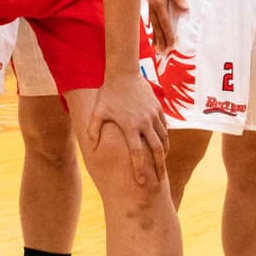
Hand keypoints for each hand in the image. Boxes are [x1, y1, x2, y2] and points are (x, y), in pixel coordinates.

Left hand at [86, 69, 167, 184]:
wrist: (124, 73)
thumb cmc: (108, 94)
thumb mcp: (98, 111)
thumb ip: (93, 129)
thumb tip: (90, 147)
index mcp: (130, 127)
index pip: (137, 154)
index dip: (139, 169)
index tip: (141, 182)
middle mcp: (144, 123)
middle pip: (156, 150)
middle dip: (159, 166)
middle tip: (160, 180)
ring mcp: (153, 115)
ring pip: (164, 139)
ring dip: (164, 153)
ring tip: (162, 163)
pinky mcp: (158, 109)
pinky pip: (165, 127)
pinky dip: (165, 137)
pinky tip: (164, 145)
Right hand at [142, 0, 186, 55]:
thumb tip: (185, 9)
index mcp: (159, 3)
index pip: (165, 22)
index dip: (168, 33)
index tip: (170, 43)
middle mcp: (153, 7)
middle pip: (157, 27)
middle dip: (161, 40)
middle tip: (162, 51)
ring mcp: (149, 6)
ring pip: (153, 25)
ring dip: (156, 36)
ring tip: (156, 47)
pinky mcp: (148, 4)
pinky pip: (151, 19)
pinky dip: (153, 28)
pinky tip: (154, 33)